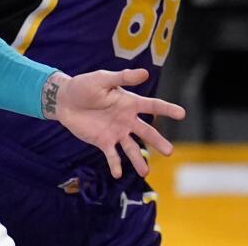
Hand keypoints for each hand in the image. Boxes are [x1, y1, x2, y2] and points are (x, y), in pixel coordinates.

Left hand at [42, 68, 184, 179]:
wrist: (64, 100)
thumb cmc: (84, 85)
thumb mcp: (103, 79)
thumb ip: (123, 78)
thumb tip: (145, 73)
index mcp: (129, 102)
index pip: (152, 106)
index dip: (167, 109)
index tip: (182, 114)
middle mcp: (126, 119)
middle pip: (146, 132)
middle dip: (158, 141)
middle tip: (169, 152)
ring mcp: (116, 132)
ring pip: (131, 148)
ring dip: (138, 160)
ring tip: (145, 172)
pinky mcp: (103, 142)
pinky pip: (112, 155)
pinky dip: (115, 164)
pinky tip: (118, 174)